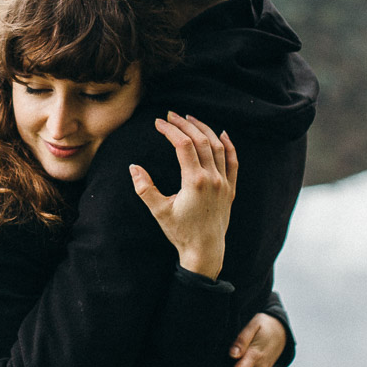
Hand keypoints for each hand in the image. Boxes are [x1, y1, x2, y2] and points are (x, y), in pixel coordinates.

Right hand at [129, 113, 236, 279]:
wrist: (205, 251)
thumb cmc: (180, 232)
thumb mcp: (159, 211)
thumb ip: (145, 188)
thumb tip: (133, 167)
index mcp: (195, 181)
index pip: (183, 145)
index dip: (170, 130)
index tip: (158, 122)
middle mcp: (212, 178)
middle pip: (201, 140)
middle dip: (185, 124)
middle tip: (171, 115)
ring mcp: (223, 183)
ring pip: (217, 147)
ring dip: (204, 129)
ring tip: (191, 118)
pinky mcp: (230, 189)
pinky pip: (233, 161)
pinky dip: (228, 145)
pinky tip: (222, 134)